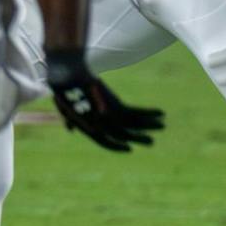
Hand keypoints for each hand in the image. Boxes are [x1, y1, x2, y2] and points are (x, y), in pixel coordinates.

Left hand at [46, 49, 164, 151]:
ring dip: (149, 126)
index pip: (104, 142)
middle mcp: (99, 126)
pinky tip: (160, 113)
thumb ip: (69, 120)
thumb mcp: (63, 108)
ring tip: (162, 126)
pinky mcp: (115, 106)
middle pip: (123, 136)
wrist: (68, 76)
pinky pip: (137, 113)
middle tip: (151, 142)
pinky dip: (149, 113)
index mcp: (87, 128)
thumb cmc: (64, 90)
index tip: (129, 148)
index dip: (116, 146)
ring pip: (133, 126)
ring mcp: (107, 117)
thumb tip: (70, 129)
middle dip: (138, 139)